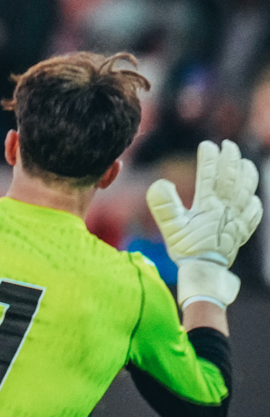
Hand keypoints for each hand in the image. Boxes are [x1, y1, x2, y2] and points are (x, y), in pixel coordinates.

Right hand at [149, 139, 261, 309]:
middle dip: (231, 159)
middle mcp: (227, 209)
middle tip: (228, 145)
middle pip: (233, 177)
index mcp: (209, 205)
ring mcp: (237, 219)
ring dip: (248, 174)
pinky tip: (253, 197)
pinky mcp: (242, 231)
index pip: (211, 174)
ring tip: (245, 162)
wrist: (205, 271)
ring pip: (248, 190)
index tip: (206, 145)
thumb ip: (163, 204)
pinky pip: (254, 212)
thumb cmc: (186, 248)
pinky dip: (254, 201)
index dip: (210, 157)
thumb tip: (162, 182)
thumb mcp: (169, 227)